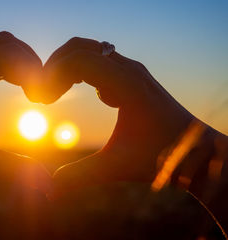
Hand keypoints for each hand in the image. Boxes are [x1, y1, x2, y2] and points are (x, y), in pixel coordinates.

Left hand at [0, 32, 50, 193]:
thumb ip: (14, 169)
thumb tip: (49, 187)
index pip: (7, 53)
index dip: (32, 71)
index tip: (41, 99)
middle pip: (5, 42)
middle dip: (30, 63)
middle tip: (41, 92)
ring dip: (19, 62)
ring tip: (31, 89)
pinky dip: (7, 66)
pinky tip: (15, 86)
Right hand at [39, 37, 209, 196]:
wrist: (197, 151)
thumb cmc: (162, 157)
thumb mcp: (116, 167)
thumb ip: (80, 176)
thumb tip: (49, 191)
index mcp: (124, 83)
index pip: (77, 60)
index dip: (52, 75)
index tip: (42, 101)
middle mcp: (128, 70)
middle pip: (79, 48)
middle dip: (54, 67)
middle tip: (44, 96)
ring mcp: (131, 71)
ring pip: (89, 51)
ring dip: (67, 67)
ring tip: (55, 94)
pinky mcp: (132, 78)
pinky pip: (100, 62)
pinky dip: (82, 71)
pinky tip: (83, 94)